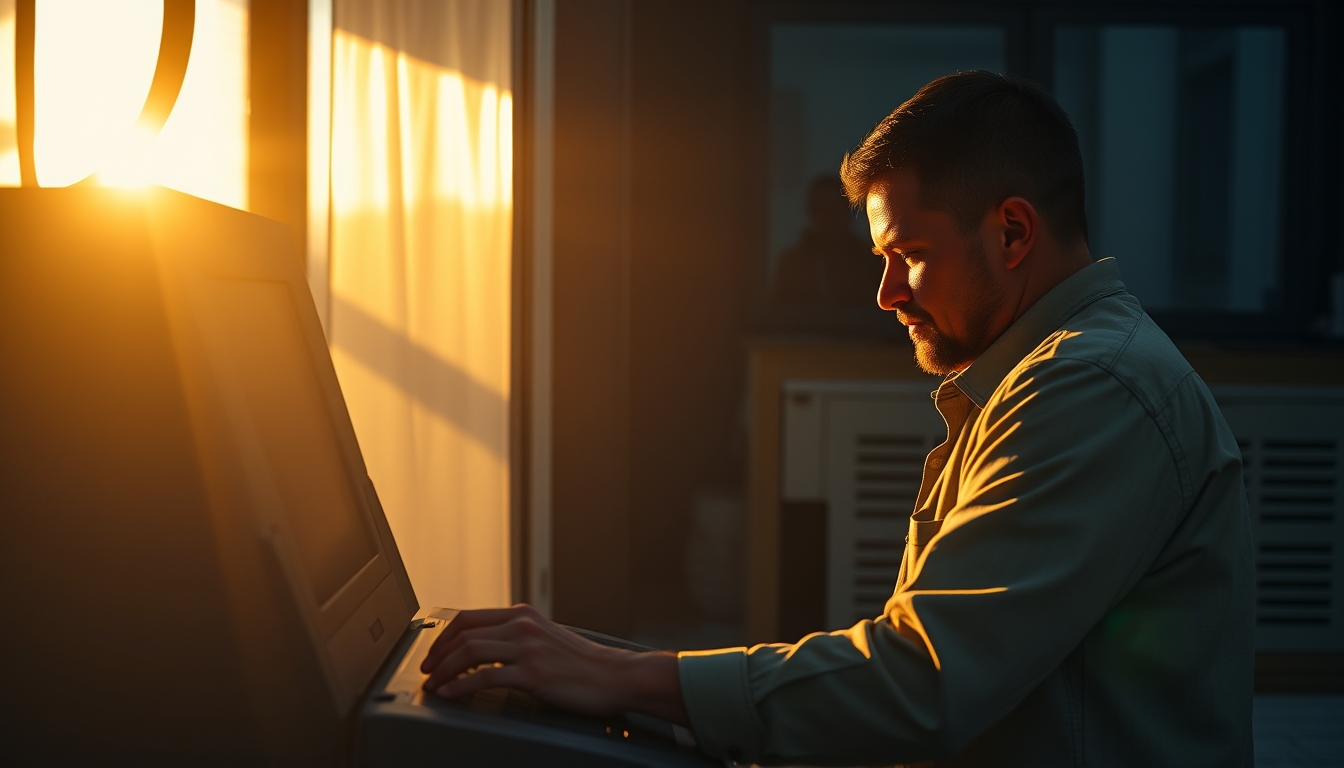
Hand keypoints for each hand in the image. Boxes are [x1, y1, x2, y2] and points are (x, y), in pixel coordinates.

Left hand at [419, 604, 688, 725]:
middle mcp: (523, 626)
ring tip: (434, 684)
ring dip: (444, 670)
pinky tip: (450, 693)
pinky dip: (460, 686)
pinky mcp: (533, 674)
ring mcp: (528, 648)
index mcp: (523, 615)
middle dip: (437, 654)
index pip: (470, 617)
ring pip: (470, 652)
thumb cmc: (584, 664)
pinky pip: (485, 678)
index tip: (433, 653)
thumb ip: (518, 637)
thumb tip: (487, 650)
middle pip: (464, 633)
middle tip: (427, 671)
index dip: (444, 636)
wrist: (616, 676)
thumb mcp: (547, 638)